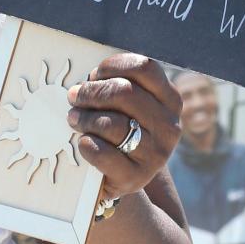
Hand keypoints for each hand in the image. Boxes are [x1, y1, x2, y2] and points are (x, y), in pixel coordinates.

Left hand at [67, 54, 181, 200]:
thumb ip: (117, 85)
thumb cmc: (124, 128)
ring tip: (75, 118)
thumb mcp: (130, 105)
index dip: (114, 66)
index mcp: (170, 99)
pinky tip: (83, 142)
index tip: (95, 74)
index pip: (144, 67)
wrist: (129, 177)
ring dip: (85, 117)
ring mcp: (155, 154)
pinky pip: (103, 153)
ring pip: (112, 123)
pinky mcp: (136, 177)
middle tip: (74, 96)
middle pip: (124, 92)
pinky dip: (87, 144)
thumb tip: (85, 82)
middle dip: (92, 92)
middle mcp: (168, 126)